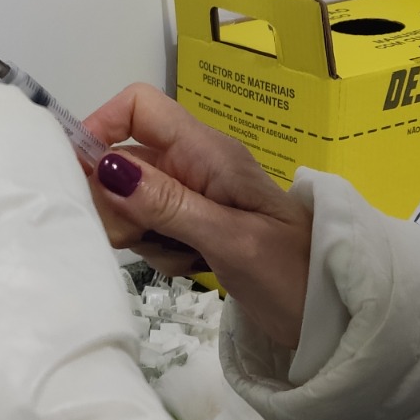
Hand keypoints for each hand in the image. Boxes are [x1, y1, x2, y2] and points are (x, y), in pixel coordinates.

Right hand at [83, 84, 311, 348]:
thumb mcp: (229, 239)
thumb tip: (106, 167)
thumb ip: (168, 203)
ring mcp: (194, 197)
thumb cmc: (292, 273)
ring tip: (182, 258)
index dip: (102, 127)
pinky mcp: (194, 228)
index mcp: (207, 151)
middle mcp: (196, 165)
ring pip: (132, 200)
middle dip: (118, 202)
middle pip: (124, 159)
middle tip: (139, 239)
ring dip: (141, 233)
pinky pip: (150, 229)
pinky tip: (191, 268)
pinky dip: (159, 251)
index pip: (138, 106)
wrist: (335, 313)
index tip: (83, 178)